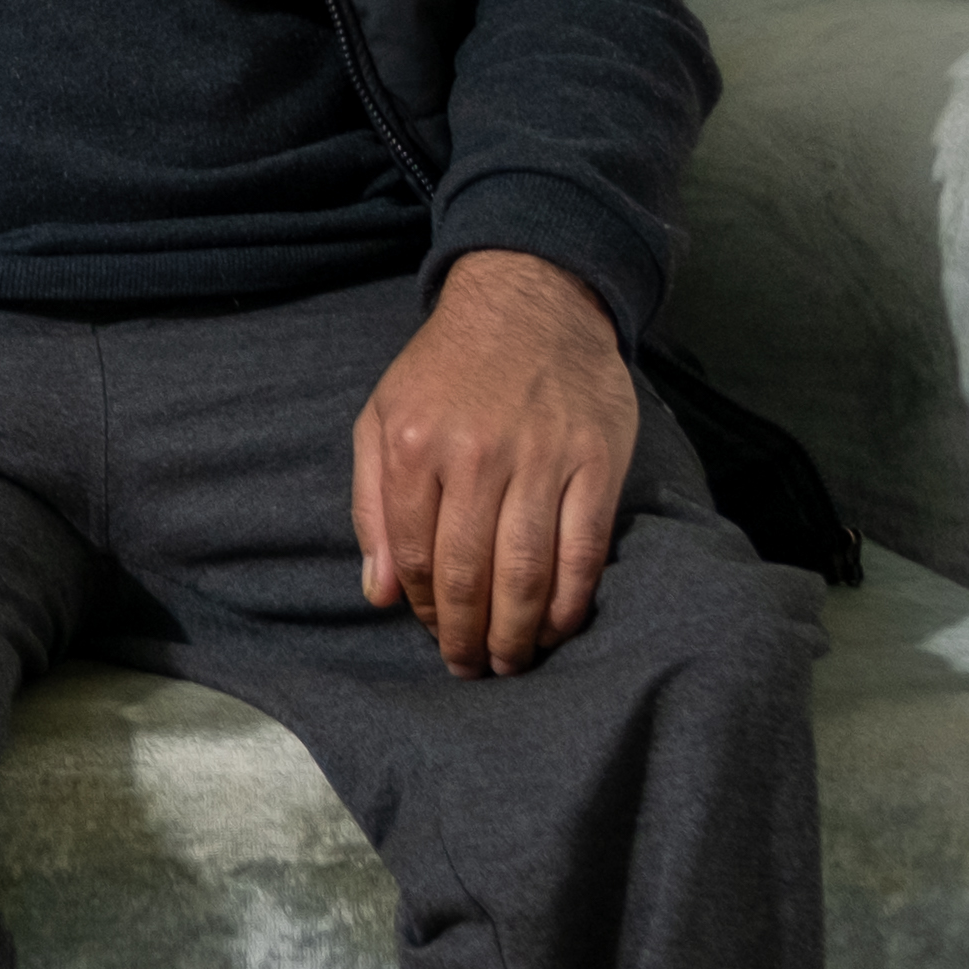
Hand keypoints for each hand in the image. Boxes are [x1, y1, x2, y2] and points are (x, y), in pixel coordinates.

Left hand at [353, 249, 638, 676]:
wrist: (529, 300)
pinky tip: (560, 627)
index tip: (431, 631)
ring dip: (517, 633)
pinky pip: (584, 550)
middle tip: (470, 669)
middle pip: (470, 575)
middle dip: (466, 636)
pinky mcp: (595, 462)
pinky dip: (572, 602)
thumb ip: (372, 504)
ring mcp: (541, 458)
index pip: (415, 555)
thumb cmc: (447, 368)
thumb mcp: (382, 415)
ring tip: (510, 662)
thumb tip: (379, 592)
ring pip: (527, 573)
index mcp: (414, 444)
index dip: (423, 607)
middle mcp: (476, 454)